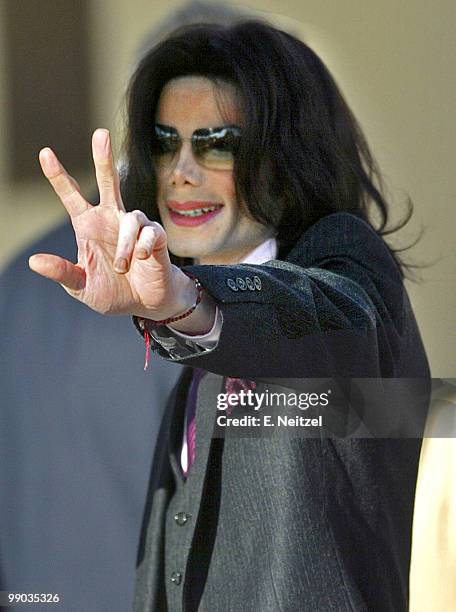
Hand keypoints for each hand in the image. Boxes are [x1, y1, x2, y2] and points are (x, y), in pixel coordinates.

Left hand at [29, 129, 193, 318]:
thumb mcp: (81, 287)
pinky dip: (143, 248)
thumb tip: (34, 262)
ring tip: (123, 268)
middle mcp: (112, 220)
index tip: (45, 153)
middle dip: (104, 158)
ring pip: (130, 219)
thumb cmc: (112, 292)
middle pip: (109, 182)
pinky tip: (143, 260)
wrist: (146, 304)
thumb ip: (62, 273)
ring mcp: (135, 226)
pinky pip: (150, 233)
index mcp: (89, 227)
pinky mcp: (156, 236)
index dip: (59, 176)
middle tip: (100, 133)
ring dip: (125, 248)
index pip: (72, 197)